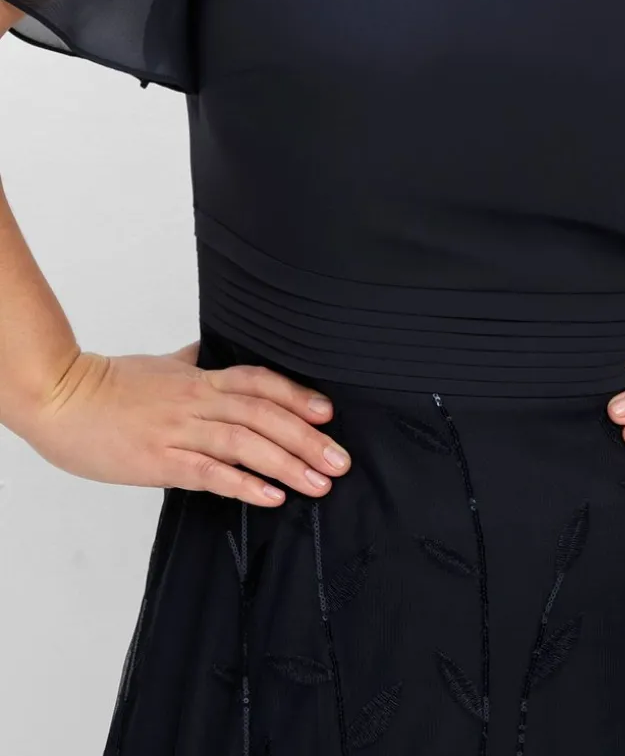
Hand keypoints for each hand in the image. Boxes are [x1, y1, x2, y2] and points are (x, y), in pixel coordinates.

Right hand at [18, 342, 352, 507]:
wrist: (61, 399)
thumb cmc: (109, 383)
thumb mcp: (160, 365)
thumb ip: (193, 360)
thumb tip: (212, 351)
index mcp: (200, 378)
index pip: (260, 383)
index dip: (297, 395)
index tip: (329, 414)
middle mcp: (197, 401)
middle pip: (264, 414)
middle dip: (307, 438)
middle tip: (340, 461)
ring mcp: (179, 431)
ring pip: (245, 444)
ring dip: (287, 464)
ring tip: (318, 483)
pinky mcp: (159, 461)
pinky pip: (209, 473)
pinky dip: (243, 485)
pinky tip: (270, 497)